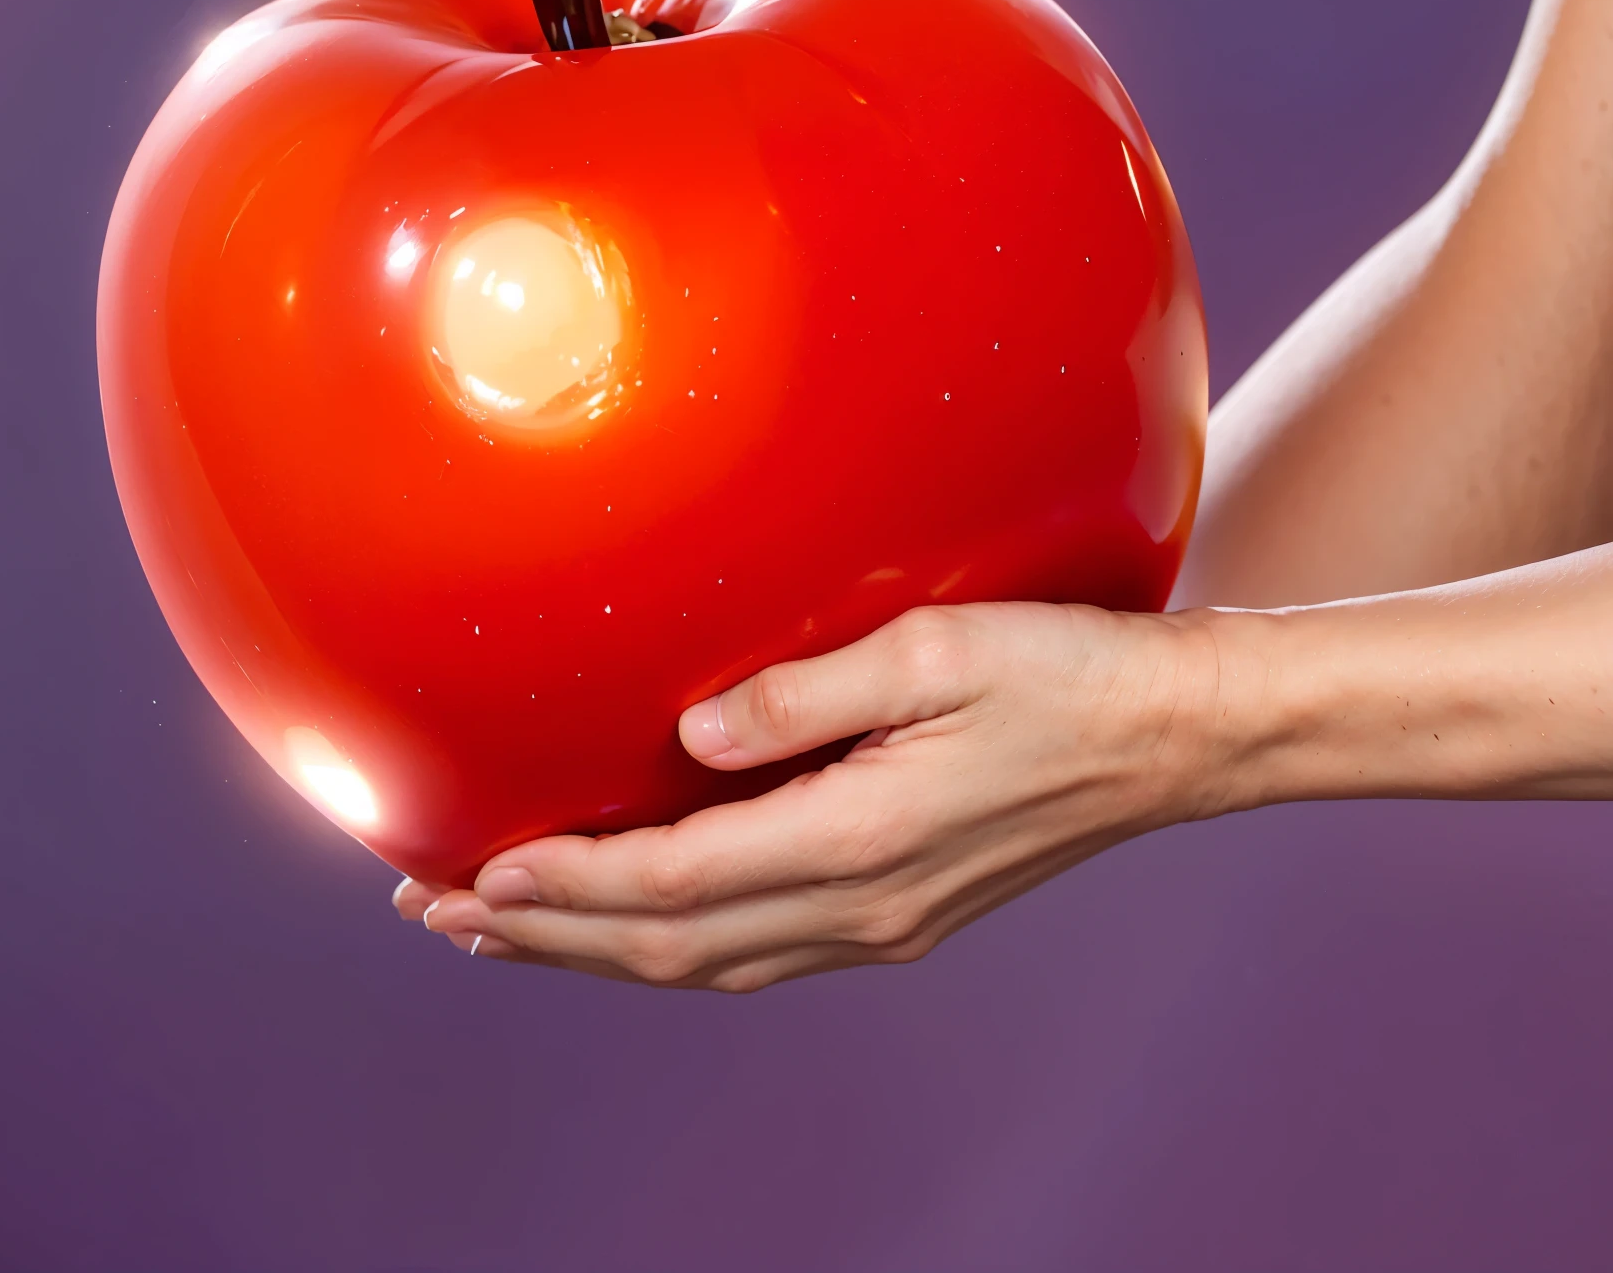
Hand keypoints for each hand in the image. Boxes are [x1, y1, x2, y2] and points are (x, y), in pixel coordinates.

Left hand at [396, 600, 1226, 991]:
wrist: (1173, 737)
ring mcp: (885, 923)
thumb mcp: (934, 651)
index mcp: (858, 842)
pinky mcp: (904, 912)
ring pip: (704, 961)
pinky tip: (641, 919)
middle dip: (543, 934)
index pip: (669, 883)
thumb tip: (688, 730)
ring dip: (595, 949)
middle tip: (439, 914)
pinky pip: (754, 947)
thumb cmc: (1065, 674)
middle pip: (665, 946)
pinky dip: (670, 943)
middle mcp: (862, 907)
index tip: (466, 870)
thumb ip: (803, 691)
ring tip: (507, 927)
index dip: (559, 883)